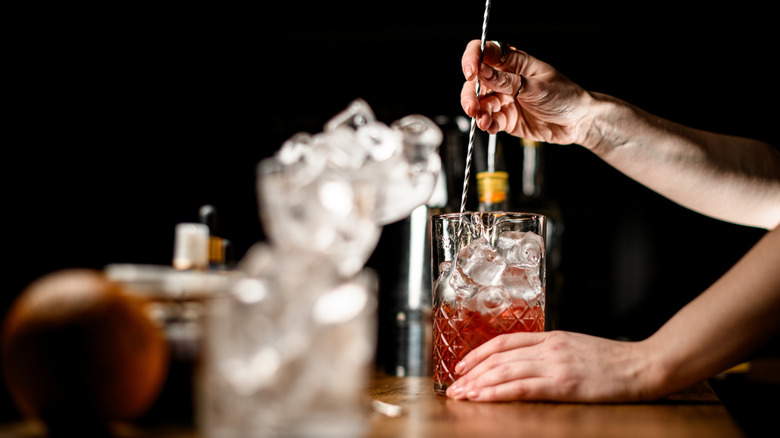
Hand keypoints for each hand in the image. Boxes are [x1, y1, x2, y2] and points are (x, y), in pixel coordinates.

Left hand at [445, 330, 659, 402]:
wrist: (643, 366)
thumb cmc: (612, 361)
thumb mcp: (575, 347)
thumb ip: (549, 351)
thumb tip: (523, 361)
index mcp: (551, 337)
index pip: (504, 342)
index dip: (478, 353)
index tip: (462, 366)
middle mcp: (548, 348)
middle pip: (499, 357)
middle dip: (472, 373)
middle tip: (453, 387)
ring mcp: (555, 365)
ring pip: (505, 371)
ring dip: (479, 384)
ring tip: (461, 395)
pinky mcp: (564, 384)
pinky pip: (522, 387)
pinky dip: (498, 392)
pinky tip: (483, 398)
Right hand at [461, 40, 593, 145]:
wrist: (577, 122)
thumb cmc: (565, 96)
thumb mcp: (536, 87)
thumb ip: (507, 81)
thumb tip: (481, 71)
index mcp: (513, 62)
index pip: (484, 51)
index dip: (472, 59)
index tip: (471, 72)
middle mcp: (505, 79)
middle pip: (475, 81)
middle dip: (470, 94)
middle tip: (473, 107)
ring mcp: (504, 99)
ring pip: (479, 103)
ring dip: (477, 112)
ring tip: (483, 121)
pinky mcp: (505, 118)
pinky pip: (489, 120)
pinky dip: (487, 124)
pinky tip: (490, 127)